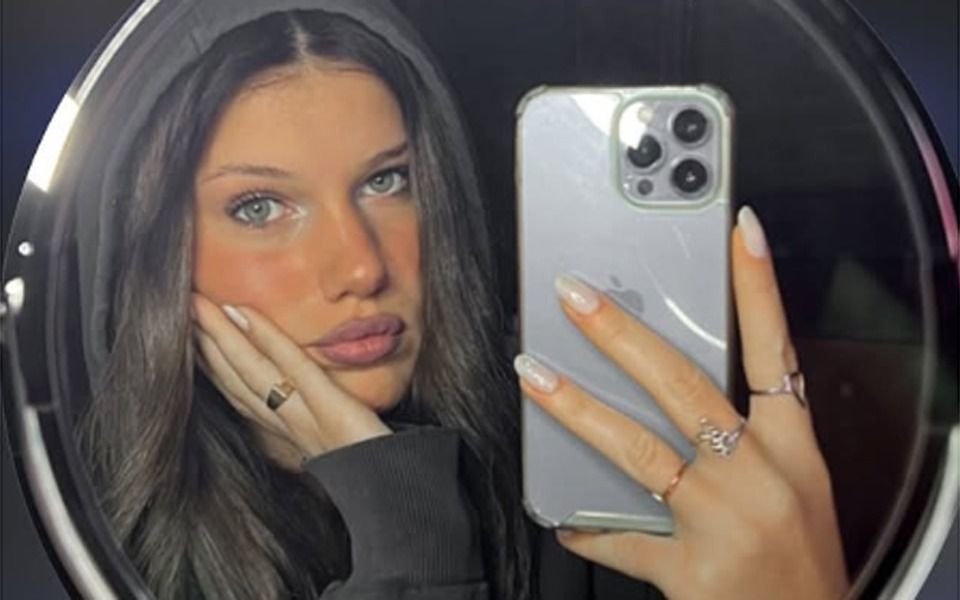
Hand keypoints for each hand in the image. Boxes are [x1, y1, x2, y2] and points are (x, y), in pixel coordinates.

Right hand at [192, 294, 390, 465]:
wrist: (403, 503)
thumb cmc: (380, 468)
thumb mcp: (345, 438)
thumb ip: (325, 415)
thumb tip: (306, 388)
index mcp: (295, 435)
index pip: (243, 395)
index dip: (212, 365)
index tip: (187, 334)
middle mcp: (292, 429)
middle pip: (237, 382)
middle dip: (203, 345)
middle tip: (178, 307)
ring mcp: (310, 421)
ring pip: (253, 374)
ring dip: (220, 337)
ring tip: (197, 304)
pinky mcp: (335, 413)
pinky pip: (296, 372)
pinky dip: (268, 341)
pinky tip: (245, 314)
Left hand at [514, 206, 849, 599]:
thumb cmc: (802, 561)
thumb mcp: (797, 487)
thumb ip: (749, 435)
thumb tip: (678, 392)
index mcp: (792, 448)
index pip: (774, 350)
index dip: (758, 288)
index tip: (739, 232)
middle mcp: (758, 474)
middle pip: (683, 387)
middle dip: (622, 335)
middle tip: (575, 296)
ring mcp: (721, 520)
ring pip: (638, 449)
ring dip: (579, 408)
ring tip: (535, 374)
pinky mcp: (690, 568)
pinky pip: (622, 540)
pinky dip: (590, 528)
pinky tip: (564, 518)